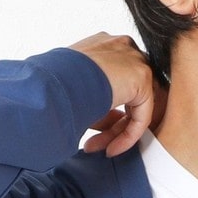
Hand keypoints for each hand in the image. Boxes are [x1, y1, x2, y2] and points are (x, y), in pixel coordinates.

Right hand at [68, 32, 168, 156]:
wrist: (56, 81)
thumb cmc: (56, 85)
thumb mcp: (78, 93)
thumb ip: (99, 105)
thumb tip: (110, 125)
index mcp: (105, 47)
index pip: (117, 83)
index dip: (108, 113)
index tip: (93, 132)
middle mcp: (123, 48)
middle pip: (129, 96)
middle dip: (113, 126)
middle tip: (98, 145)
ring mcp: (134, 59)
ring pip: (135, 107)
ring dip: (118, 133)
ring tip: (102, 150)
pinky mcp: (142, 76)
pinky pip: (141, 115)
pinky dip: (128, 136)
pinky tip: (112, 149)